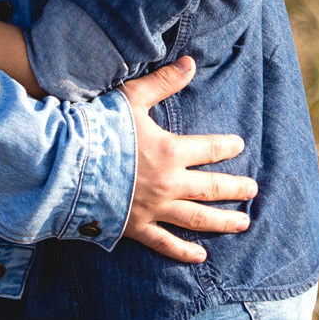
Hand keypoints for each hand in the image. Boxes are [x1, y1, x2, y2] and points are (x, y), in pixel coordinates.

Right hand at [117, 57, 256, 262]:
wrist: (65, 165)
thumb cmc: (97, 129)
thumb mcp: (131, 99)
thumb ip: (163, 83)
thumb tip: (190, 62)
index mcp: (170, 151)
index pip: (209, 149)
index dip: (226, 146)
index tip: (238, 145)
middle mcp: (168, 184)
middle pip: (212, 188)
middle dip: (235, 188)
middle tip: (253, 189)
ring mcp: (154, 209)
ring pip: (197, 219)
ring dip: (223, 221)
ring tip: (243, 223)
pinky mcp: (136, 228)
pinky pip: (165, 243)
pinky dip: (184, 252)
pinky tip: (201, 257)